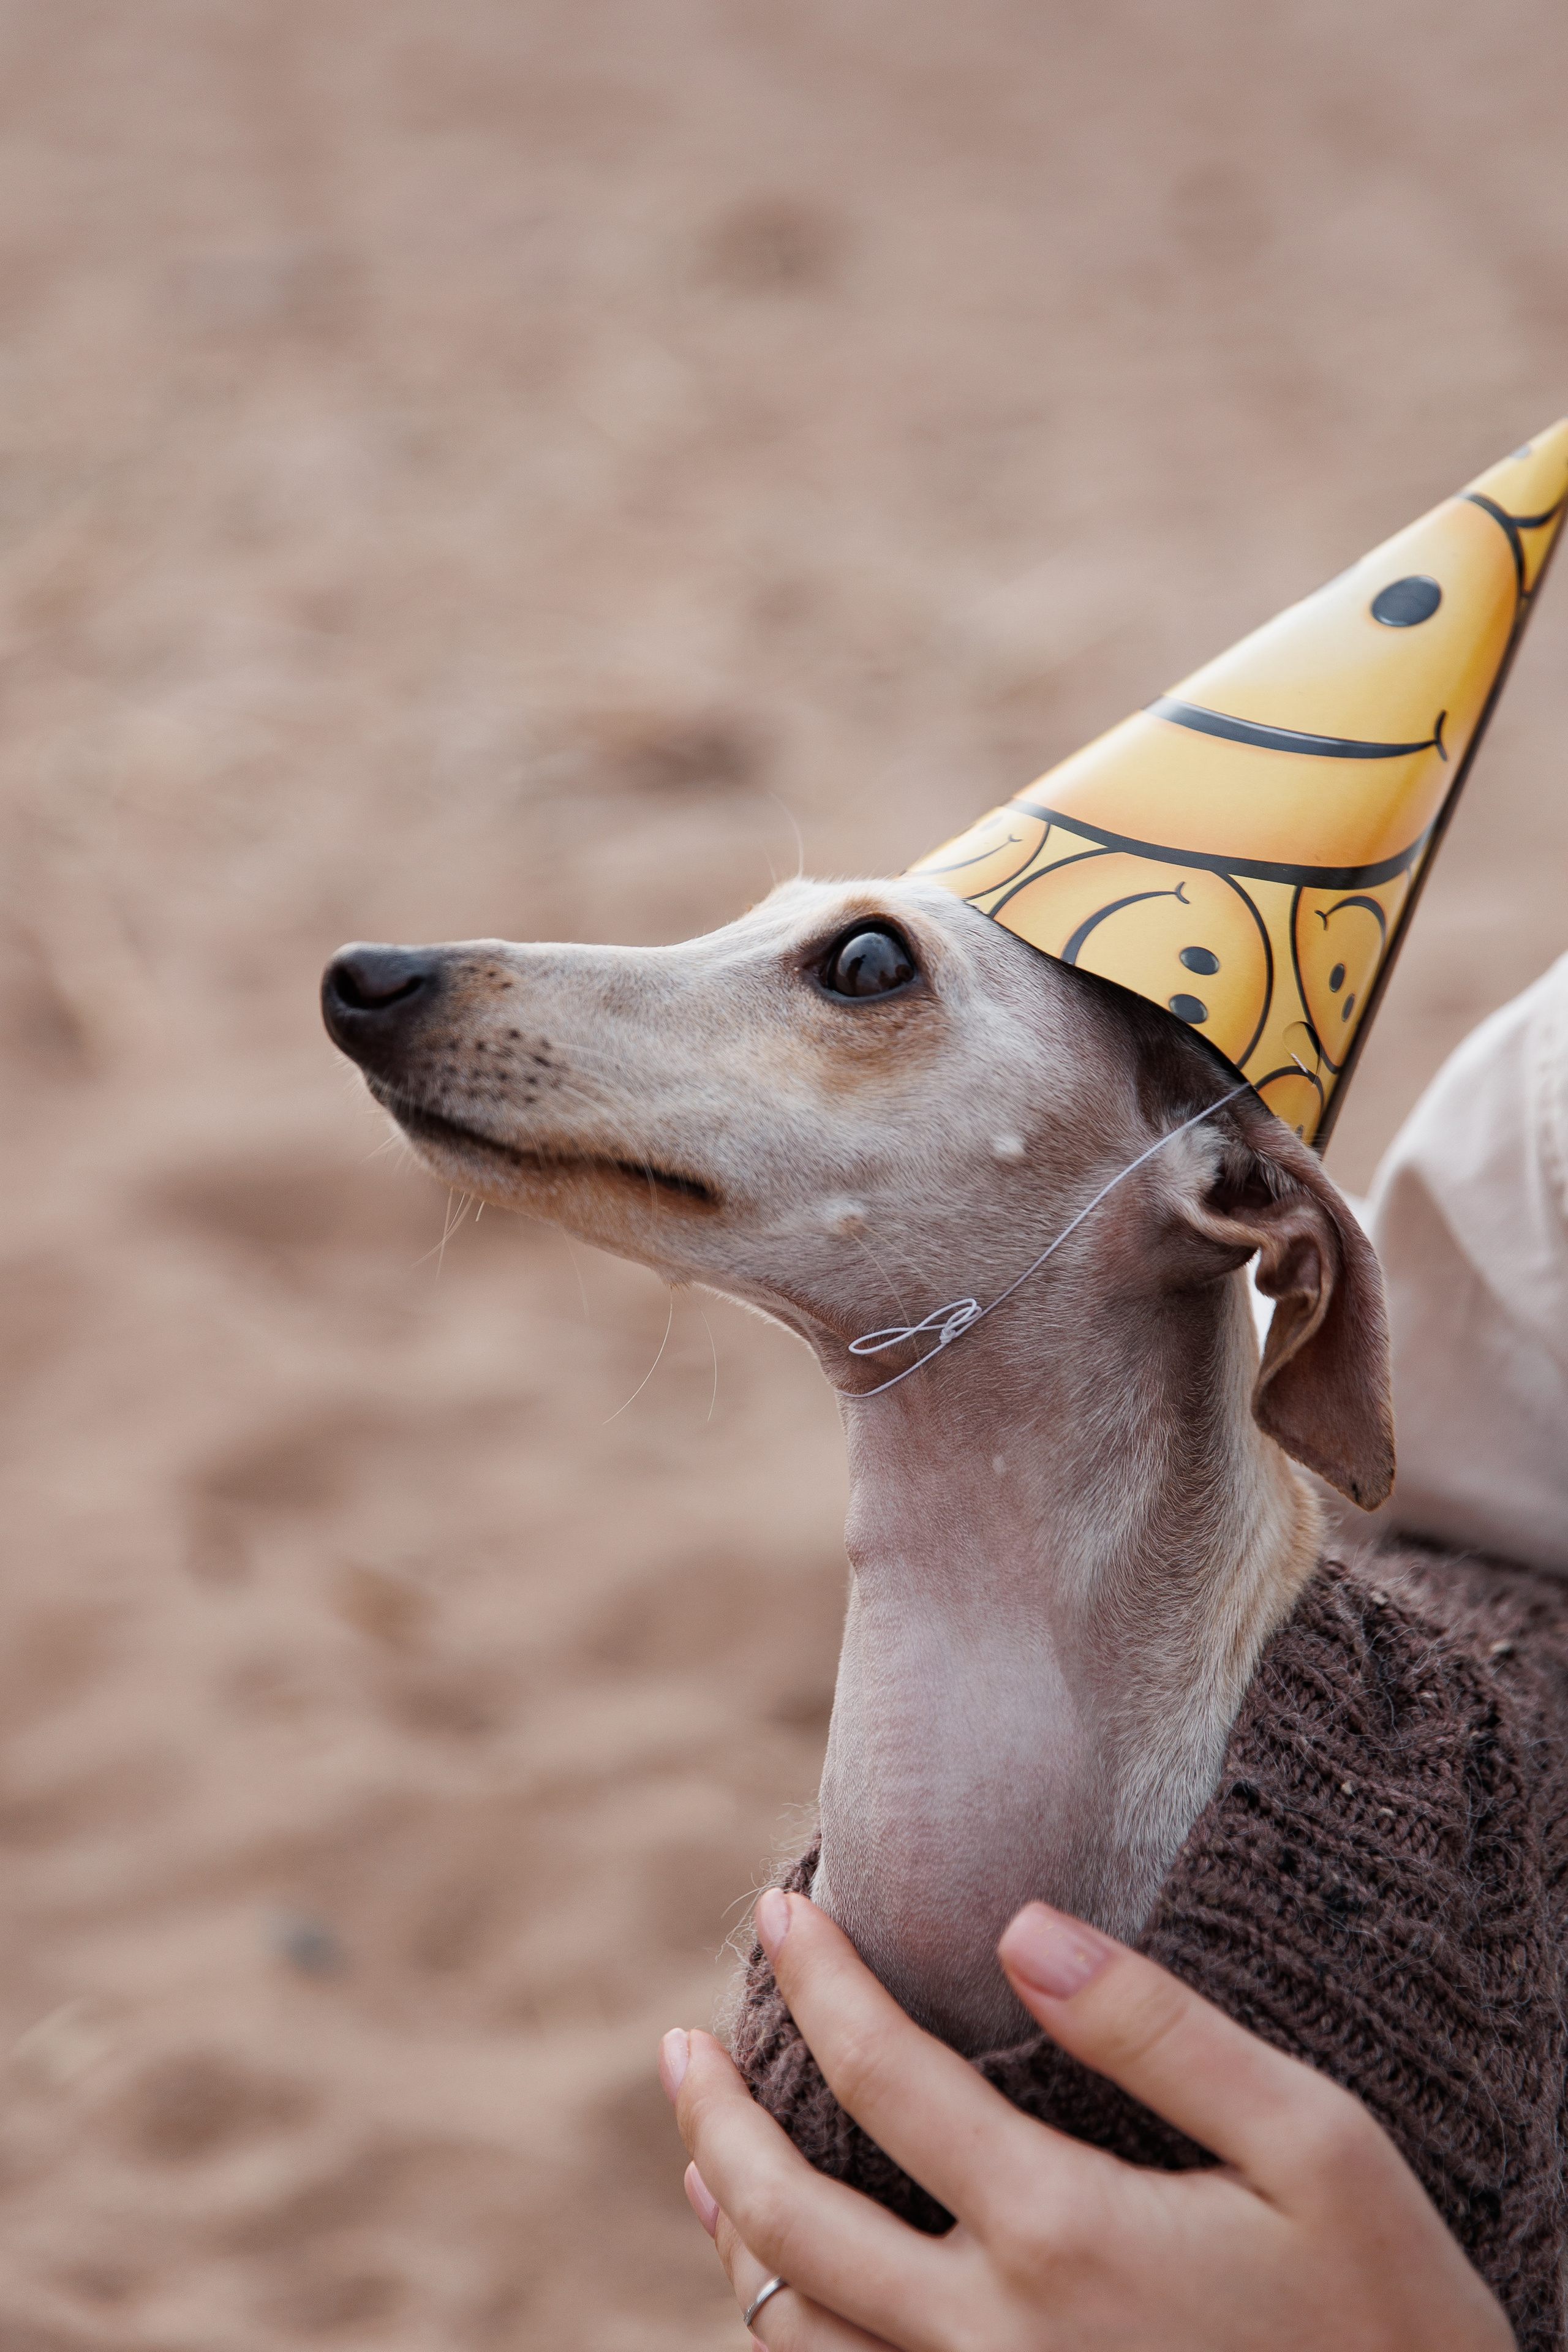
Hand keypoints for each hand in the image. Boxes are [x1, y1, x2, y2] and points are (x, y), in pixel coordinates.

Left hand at [658, 1890, 1513, 2349]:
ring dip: (734, 2238)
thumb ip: (1160, 2033)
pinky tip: (785, 2299)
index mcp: (1063, 2234)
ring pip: (796, 2338)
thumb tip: (1024, 1931)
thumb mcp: (1316, 2149)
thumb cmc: (1393, 2323)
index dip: (819, 1979)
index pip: (884, 2075)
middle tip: (677, 2044)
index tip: (780, 1910)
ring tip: (704, 2161)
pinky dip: (790, 2345)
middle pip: (791, 2219)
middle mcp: (991, 2341)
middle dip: (717, 2117)